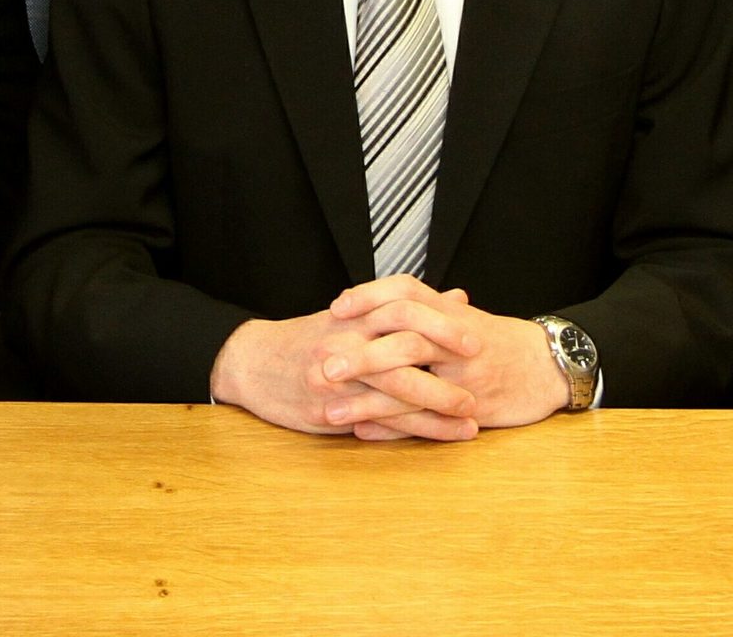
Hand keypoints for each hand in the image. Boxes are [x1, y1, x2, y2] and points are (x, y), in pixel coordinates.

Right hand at [208, 275, 524, 440]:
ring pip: (394, 392)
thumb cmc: (310, 338)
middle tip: (480, 377)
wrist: (253, 363)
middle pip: (404, 350)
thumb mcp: (353, 316)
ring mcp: (337, 380)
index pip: (405, 312)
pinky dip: (411, 430)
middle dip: (445, 368)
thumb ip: (409, 309)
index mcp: (355, 317)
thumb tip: (458, 296)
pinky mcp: (328, 412)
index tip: (476, 336)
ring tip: (471, 417)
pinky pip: (377, 423)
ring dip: (436, 406)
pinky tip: (437, 437)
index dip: (442, 324)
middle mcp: (346, 344)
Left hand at [338, 280, 567, 437]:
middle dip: (361, 354)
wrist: (551, 365)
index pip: (405, 291)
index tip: (337, 307)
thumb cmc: (500, 342)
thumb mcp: (464, 319)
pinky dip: (393, 427)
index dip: (370, 295)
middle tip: (322, 365)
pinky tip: (363, 432)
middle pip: (405, 338)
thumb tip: (374, 308)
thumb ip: (424, 313)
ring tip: (329, 410)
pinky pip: (427, 420)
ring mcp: (466, 375)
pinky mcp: (473, 408)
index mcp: (451, 312)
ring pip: (412, 384)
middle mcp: (457, 340)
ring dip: (367, 400)